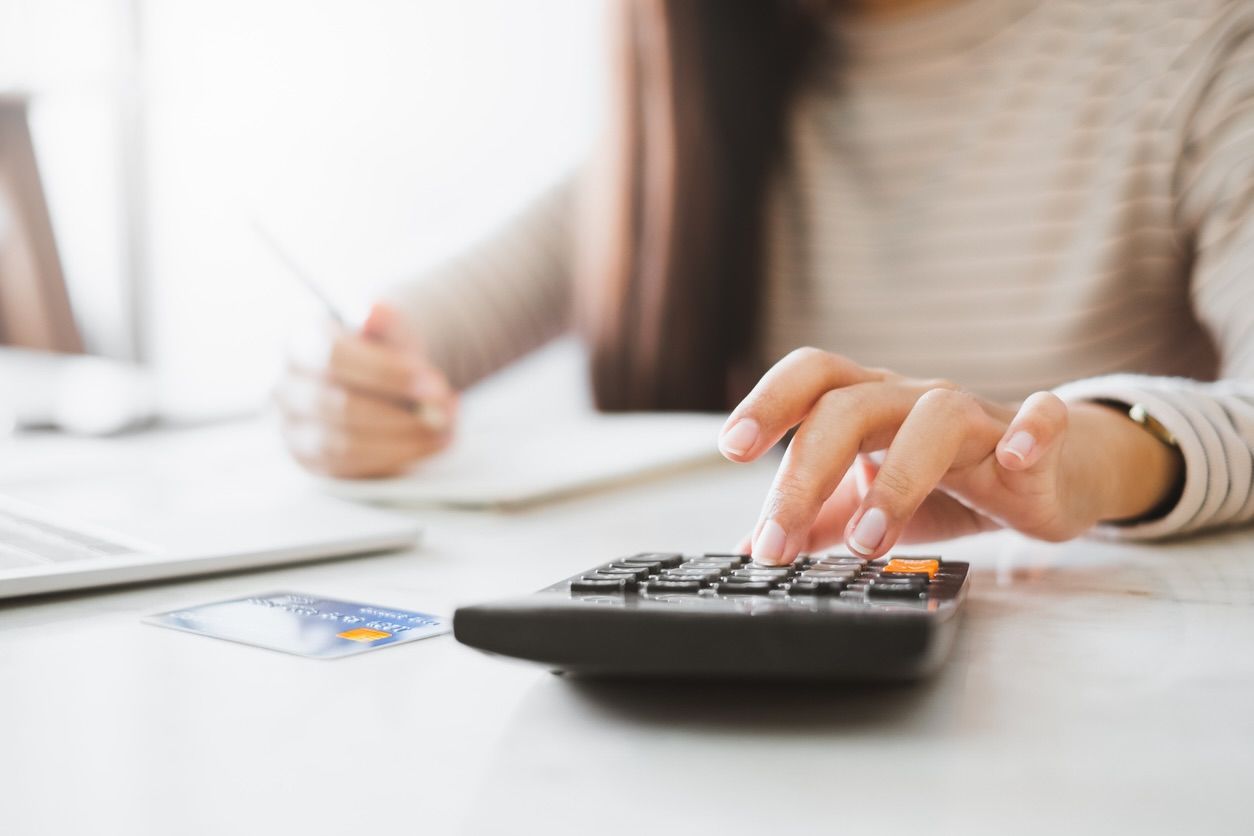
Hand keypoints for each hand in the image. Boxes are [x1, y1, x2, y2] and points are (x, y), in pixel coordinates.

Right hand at [277, 302, 456, 477]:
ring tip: (444, 428)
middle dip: (401, 413)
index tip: (433, 382)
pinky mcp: (310, 460)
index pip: (334, 357)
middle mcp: (286, 386)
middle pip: (340, 406)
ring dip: (404, 440)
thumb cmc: (384, 354)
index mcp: (301, 342)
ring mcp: (293, 428)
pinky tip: (428, 443)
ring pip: (345, 443)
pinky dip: (397, 457)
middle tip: (445, 410)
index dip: (386, 373)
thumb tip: (375, 310)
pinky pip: (352, 467)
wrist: (384, 382)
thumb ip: (387, 322)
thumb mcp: (392, 332)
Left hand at [719, 348, 1181, 564]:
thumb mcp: (867, 501)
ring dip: (897, 480)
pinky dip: (1032, 432)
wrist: (1045, 475)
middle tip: (776, 542)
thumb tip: (750, 548)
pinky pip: (1043, 418)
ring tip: (867, 542)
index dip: (770, 401)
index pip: (812, 378)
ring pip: (935, 418)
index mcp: (868, 404)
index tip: (732, 447)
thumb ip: (814, 520)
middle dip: (806, 473)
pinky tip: (1015, 459)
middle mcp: (914, 399)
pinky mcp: (1039, 441)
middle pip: (851, 407)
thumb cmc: (946, 481)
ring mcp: (977, 417)